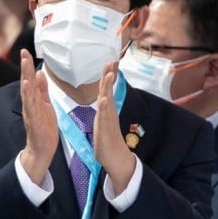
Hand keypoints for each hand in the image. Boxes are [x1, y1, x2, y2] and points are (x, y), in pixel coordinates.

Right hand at [18, 49, 57, 183]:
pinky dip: (28, 93)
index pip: (30, 79)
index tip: (26, 52)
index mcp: (33, 99)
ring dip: (25, 75)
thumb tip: (39, 74)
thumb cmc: (45, 127)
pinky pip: (30, 103)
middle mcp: (29, 102)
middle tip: (24, 52)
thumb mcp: (46, 104)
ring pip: (27, 90)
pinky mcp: (33, 118)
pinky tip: (26, 83)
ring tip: (24, 62)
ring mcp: (30, 110)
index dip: (28, 65)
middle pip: (26, 81)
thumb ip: (42, 90)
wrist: (42, 147)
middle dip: (25, 66)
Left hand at [94, 62, 135, 192]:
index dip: (108, 76)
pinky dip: (104, 108)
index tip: (109, 62)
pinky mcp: (105, 129)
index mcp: (106, 109)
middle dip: (109, 75)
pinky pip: (105, 117)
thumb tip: (103, 98)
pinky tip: (104, 99)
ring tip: (109, 75)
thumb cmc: (107, 139)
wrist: (114, 157)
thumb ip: (104, 109)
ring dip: (108, 88)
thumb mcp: (103, 120)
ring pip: (108, 100)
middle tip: (112, 61)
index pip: (106, 89)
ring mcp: (108, 120)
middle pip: (108, 90)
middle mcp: (109, 112)